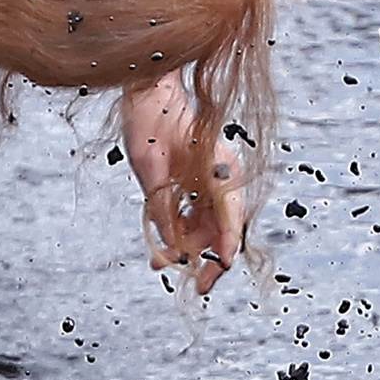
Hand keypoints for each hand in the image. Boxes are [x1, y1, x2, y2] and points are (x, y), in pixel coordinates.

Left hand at [126, 76, 244, 294]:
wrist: (148, 90)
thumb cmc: (150, 121)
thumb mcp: (149, 168)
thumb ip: (162, 208)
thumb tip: (171, 248)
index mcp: (221, 170)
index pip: (232, 216)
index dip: (226, 245)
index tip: (220, 266)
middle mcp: (224, 177)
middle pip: (225, 229)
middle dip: (210, 260)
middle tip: (197, 288)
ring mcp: (213, 179)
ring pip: (209, 226)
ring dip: (189, 248)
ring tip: (161, 266)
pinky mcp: (199, 181)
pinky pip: (196, 215)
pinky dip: (181, 232)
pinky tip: (161, 249)